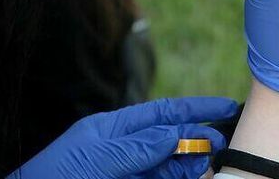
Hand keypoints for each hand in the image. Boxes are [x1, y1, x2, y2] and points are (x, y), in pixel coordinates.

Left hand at [8, 97, 236, 178]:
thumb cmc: (53, 177)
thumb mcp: (94, 158)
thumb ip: (135, 147)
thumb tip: (173, 132)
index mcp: (113, 128)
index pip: (161, 112)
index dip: (194, 108)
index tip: (225, 107)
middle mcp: (124, 149)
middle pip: (171, 138)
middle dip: (199, 136)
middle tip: (225, 141)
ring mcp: (129, 172)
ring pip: (170, 164)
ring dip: (194, 161)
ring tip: (215, 157)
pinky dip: (181, 176)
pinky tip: (196, 173)